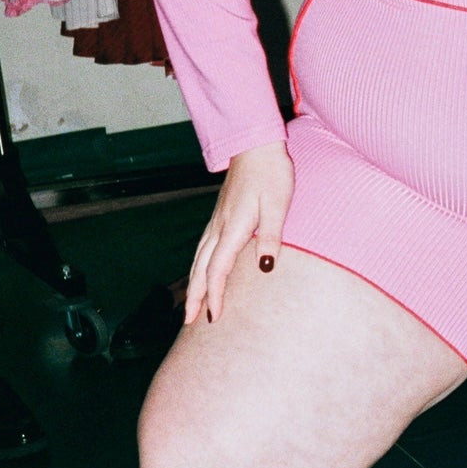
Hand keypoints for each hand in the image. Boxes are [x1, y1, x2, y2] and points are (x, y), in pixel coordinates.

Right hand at [186, 142, 294, 324]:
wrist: (255, 145)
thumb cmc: (271, 173)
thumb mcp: (278, 205)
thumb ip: (271, 236)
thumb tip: (265, 267)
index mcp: (233, 228)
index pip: (218, 270)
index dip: (214, 296)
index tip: (213, 318)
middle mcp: (219, 227)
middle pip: (201, 269)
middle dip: (195, 297)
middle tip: (189, 322)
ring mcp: (216, 221)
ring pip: (198, 259)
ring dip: (193, 284)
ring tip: (190, 305)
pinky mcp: (220, 216)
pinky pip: (203, 248)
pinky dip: (198, 267)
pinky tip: (199, 273)